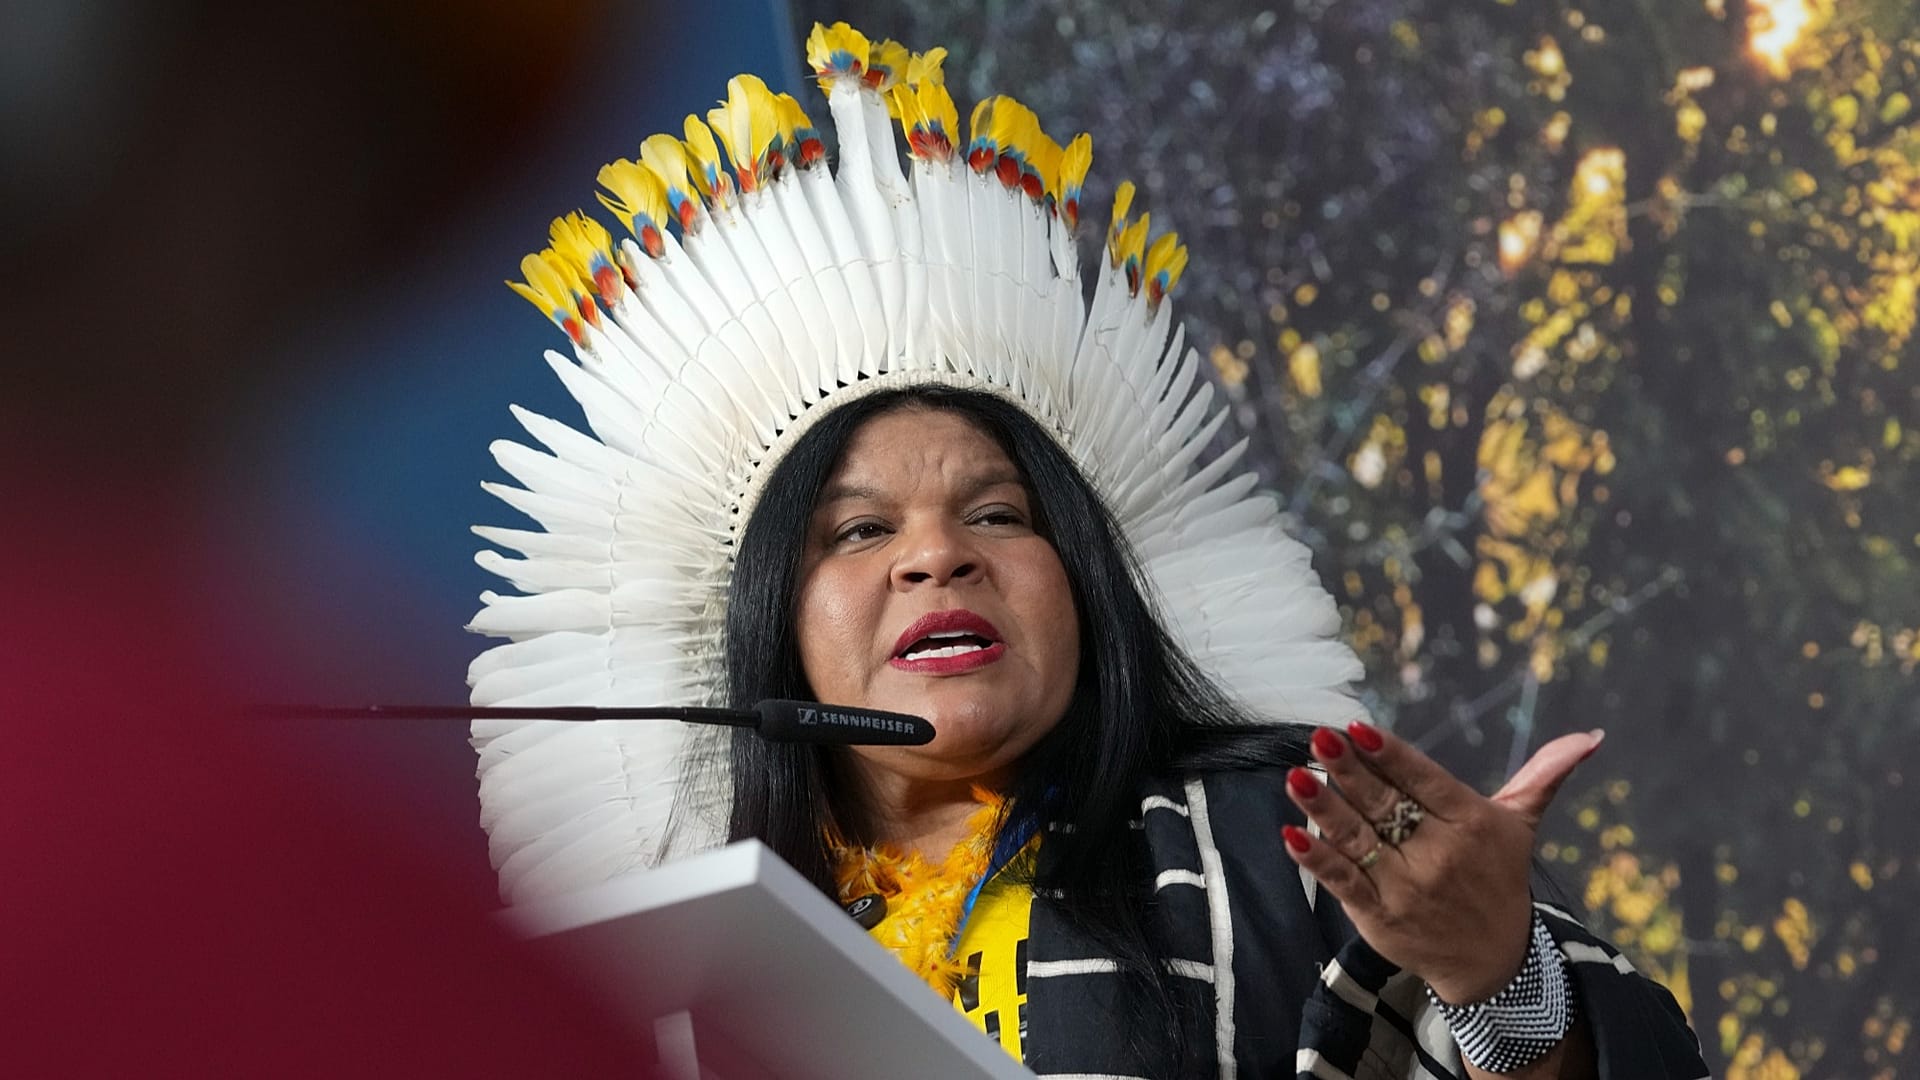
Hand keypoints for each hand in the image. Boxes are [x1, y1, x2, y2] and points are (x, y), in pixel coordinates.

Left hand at [1281, 721, 1603, 1003]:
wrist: (1493, 962)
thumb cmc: (1498, 878)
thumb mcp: (1522, 826)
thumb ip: (1543, 777)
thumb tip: (1589, 737)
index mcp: (1470, 823)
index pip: (1423, 780)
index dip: (1389, 754)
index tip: (1356, 726)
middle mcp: (1439, 854)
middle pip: (1386, 805)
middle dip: (1349, 771)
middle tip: (1318, 738)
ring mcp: (1406, 887)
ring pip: (1359, 839)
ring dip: (1324, 808)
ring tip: (1297, 777)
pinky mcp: (1379, 915)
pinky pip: (1344, 881)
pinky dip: (1317, 860)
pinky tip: (1291, 834)